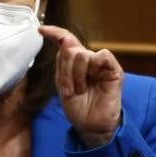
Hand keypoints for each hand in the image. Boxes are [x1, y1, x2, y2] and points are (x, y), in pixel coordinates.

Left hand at [41, 24, 123, 146]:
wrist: (90, 126)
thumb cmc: (78, 108)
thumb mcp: (63, 85)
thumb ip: (62, 63)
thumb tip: (64, 41)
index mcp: (75, 63)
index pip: (66, 41)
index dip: (55, 32)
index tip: (41, 29)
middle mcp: (88, 60)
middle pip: (70, 50)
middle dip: (66, 72)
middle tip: (71, 89)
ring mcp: (101, 64)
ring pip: (82, 54)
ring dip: (76, 76)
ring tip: (81, 90)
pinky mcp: (114, 70)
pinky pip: (102, 56)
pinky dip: (92, 70)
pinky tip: (92, 84)